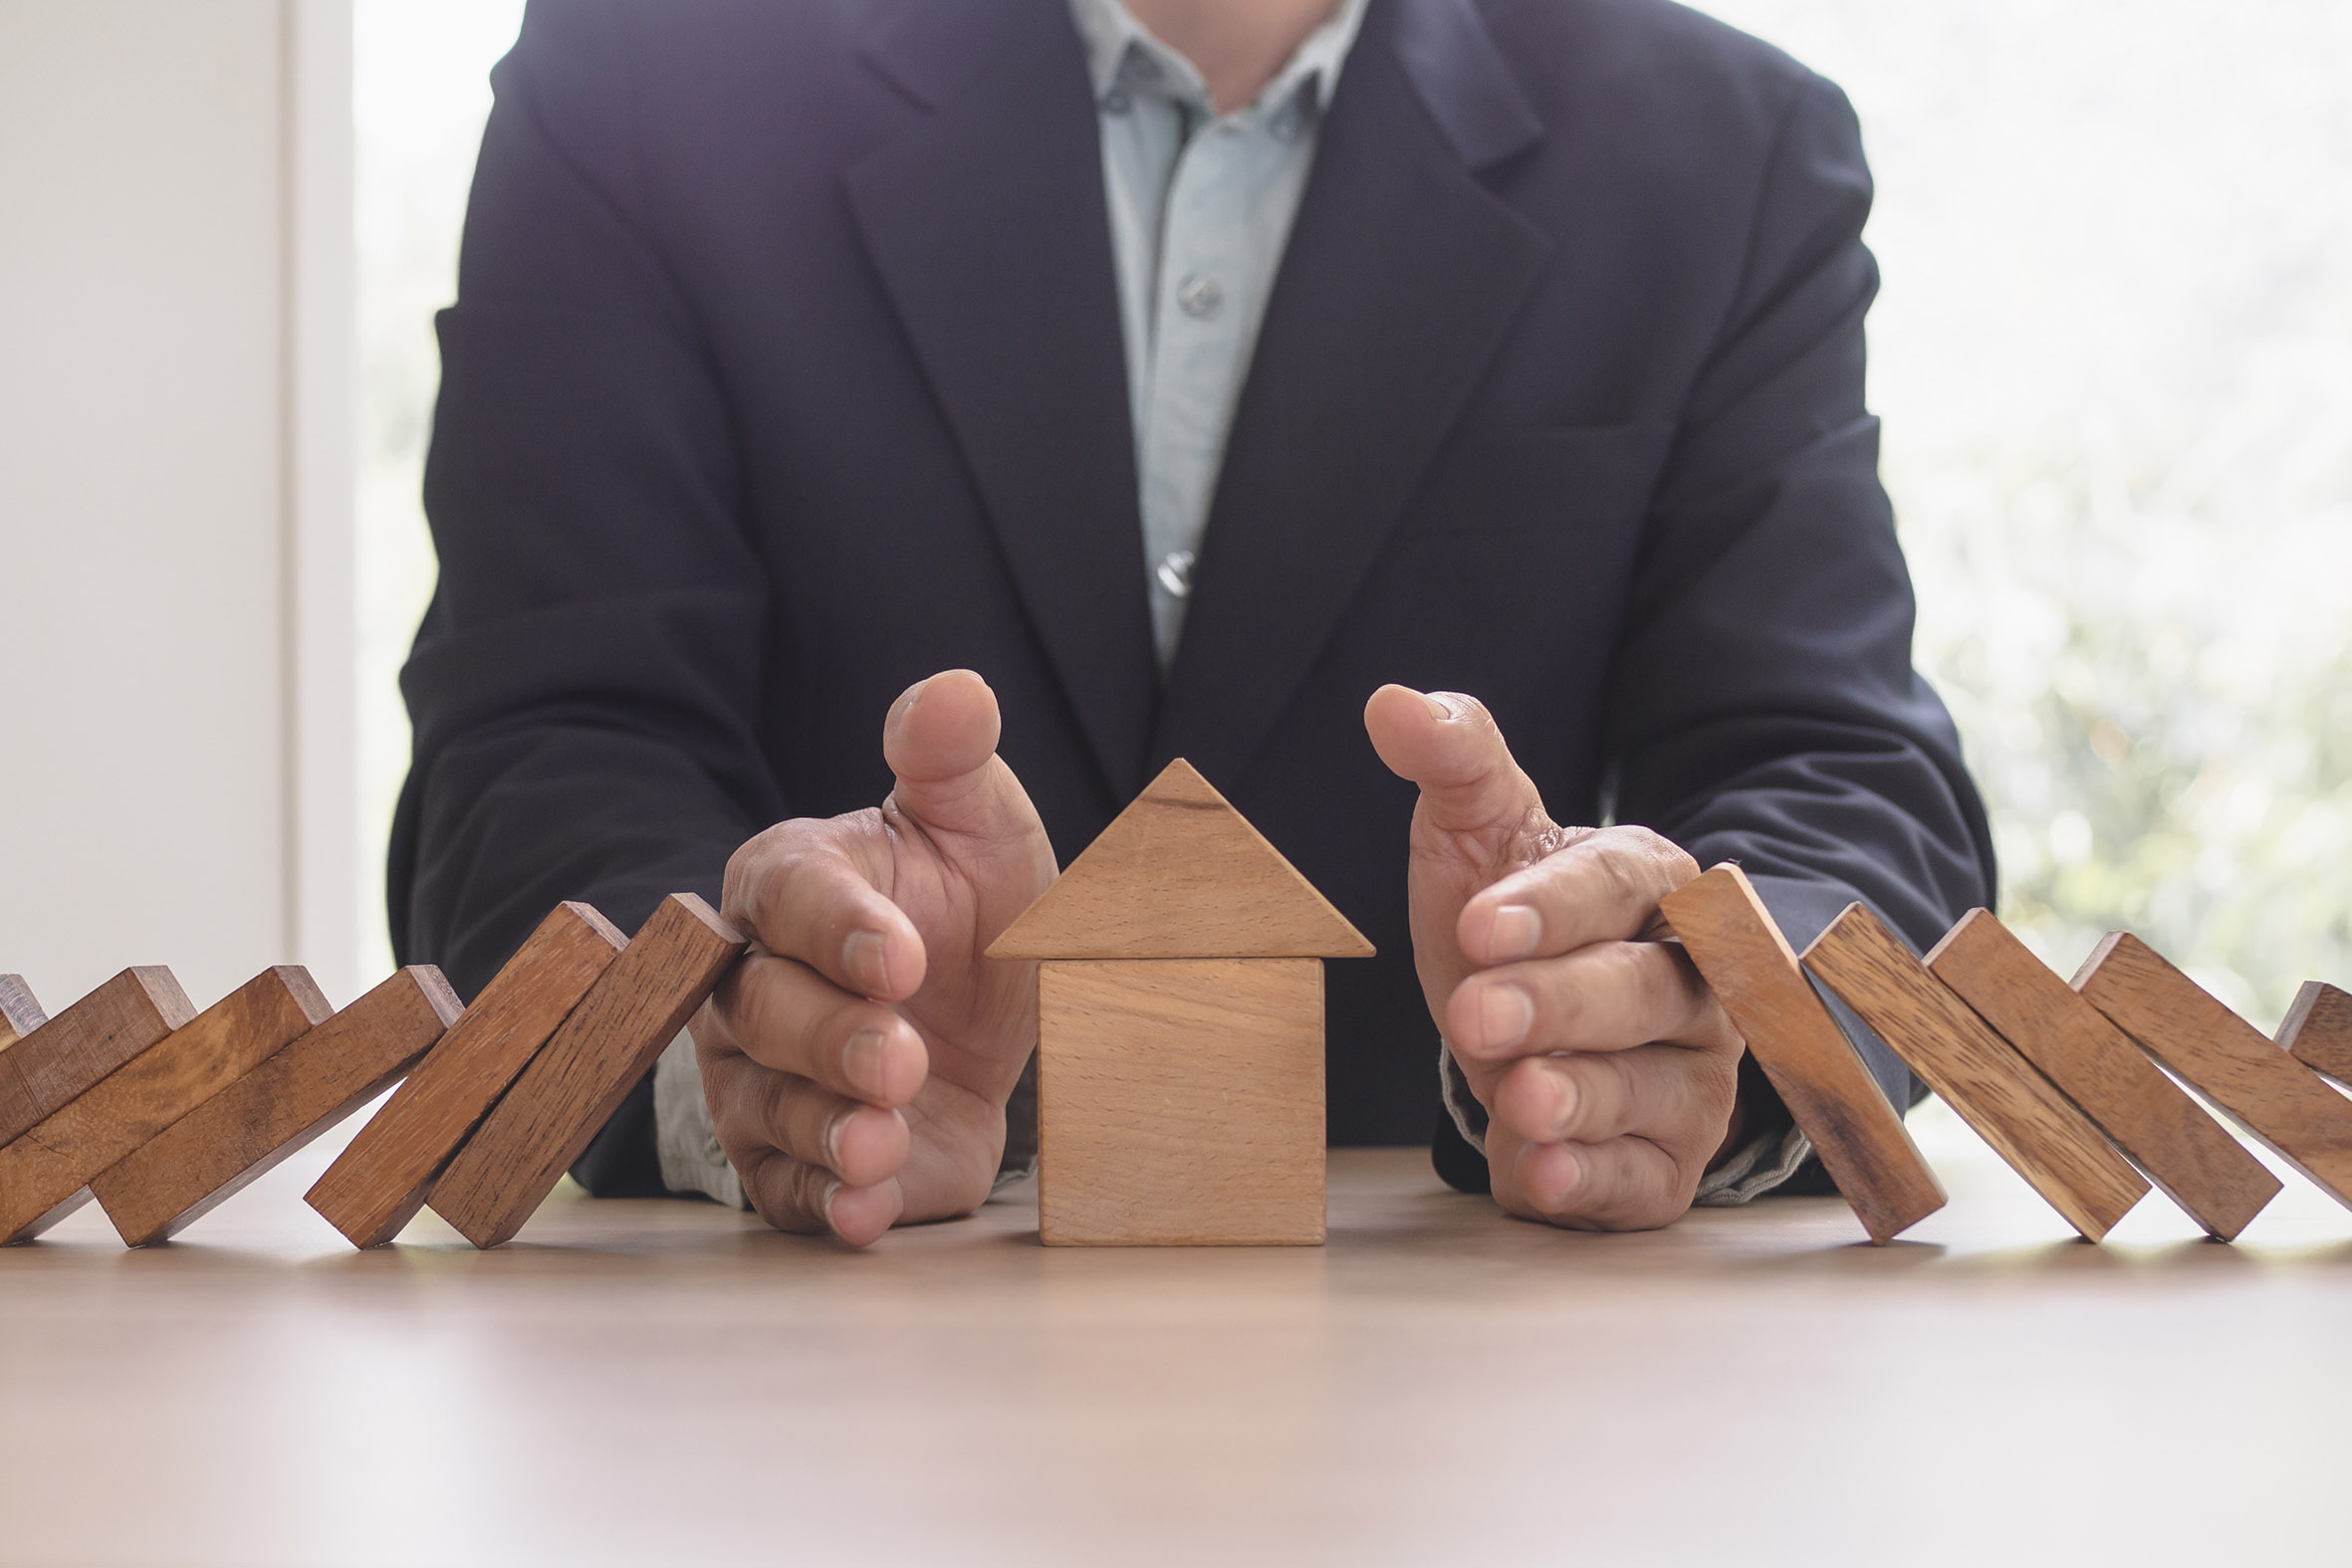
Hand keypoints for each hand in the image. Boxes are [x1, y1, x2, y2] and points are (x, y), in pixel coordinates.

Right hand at [694, 670, 1056, 1243]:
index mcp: (789, 884)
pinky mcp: (796, 1162)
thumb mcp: (978, 826)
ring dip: (828, 1129)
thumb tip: (957, 689)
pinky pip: (790, 1191)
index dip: (839, 930)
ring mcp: (765, 1079)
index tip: (903, 956)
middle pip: (764, 1012)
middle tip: (900, 1056)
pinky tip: (865, 1211)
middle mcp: (754, 984)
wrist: (980, 1017)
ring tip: (882, 1142)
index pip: (790, 899)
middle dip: (831, 1039)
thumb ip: (953, 761)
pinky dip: (827, 1206)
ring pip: (769, 1109)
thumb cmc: (962, 907)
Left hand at [1364, 685, 1744, 1229]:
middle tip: (1475, 1015)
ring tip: (1519, 1096)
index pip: (1616, 888)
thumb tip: (1391, 705)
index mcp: (1653, 887)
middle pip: (1644, 990)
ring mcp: (1688, 1078)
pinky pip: (1641, 1178)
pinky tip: (1542, 1171)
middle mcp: (1692, 984)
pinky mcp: (1662, 1163)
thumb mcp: (1475, 833)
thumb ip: (1453, 761)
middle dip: (1559, 1004)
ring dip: (1582, 1095)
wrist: (1520, 1025)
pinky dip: (1591, 1179)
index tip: (1476, 924)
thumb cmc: (1507, 921)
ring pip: (1649, 1088)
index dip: (1552, 908)